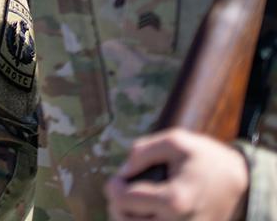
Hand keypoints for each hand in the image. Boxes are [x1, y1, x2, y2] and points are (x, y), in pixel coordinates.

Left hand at [105, 129, 248, 220]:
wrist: (241, 183)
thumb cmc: (207, 159)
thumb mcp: (177, 141)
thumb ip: (142, 151)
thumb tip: (124, 170)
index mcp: (174, 200)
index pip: (123, 201)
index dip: (114, 186)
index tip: (120, 177)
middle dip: (117, 204)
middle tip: (122, 190)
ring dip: (128, 217)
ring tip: (131, 202)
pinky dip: (145, 220)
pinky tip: (145, 211)